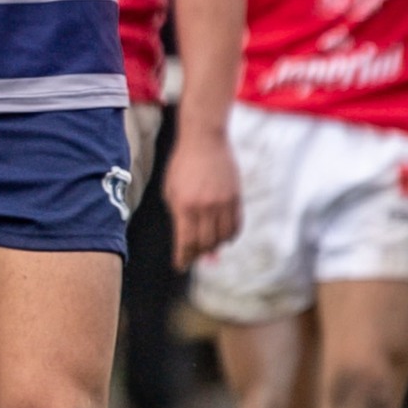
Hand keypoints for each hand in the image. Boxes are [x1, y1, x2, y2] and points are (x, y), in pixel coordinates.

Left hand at [164, 124, 242, 267]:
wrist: (204, 141)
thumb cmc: (181, 166)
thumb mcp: (171, 191)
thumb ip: (178, 217)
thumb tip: (188, 242)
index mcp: (184, 205)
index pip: (186, 242)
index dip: (183, 258)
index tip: (179, 266)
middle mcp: (205, 207)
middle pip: (205, 244)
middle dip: (198, 254)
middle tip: (193, 257)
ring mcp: (223, 203)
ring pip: (223, 238)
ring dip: (214, 246)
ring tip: (207, 246)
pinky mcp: (236, 198)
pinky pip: (236, 226)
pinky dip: (230, 236)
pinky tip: (222, 237)